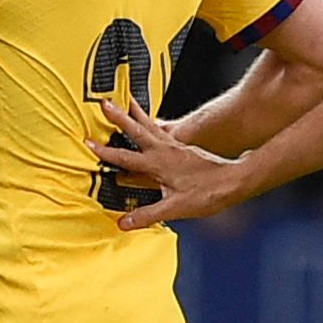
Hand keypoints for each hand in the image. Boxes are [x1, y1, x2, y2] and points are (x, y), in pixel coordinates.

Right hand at [96, 96, 261, 228]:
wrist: (235, 181)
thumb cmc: (208, 193)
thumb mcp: (176, 208)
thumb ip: (148, 215)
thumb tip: (123, 222)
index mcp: (158, 164)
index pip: (125, 157)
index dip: (105, 151)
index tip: (88, 142)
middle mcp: (165, 150)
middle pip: (137, 129)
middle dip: (119, 116)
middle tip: (104, 102)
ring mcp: (175, 146)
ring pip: (150, 124)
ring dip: (136, 112)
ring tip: (125, 100)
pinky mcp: (184, 147)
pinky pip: (162, 129)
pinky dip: (151, 122)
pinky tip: (150, 122)